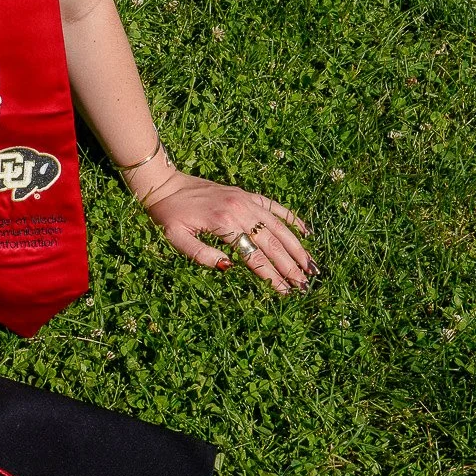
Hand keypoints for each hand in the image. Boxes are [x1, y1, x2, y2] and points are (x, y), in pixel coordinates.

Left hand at [139, 166, 314, 293]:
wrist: (164, 183)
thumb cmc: (168, 214)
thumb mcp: (176, 239)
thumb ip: (202, 255)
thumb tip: (229, 267)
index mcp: (223, 224)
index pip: (254, 256)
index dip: (271, 276)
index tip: (286, 292)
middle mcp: (239, 210)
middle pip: (271, 244)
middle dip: (290, 267)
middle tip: (304, 286)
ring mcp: (244, 200)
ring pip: (278, 226)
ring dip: (297, 247)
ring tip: (311, 266)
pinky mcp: (245, 194)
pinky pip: (274, 206)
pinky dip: (291, 218)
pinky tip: (306, 231)